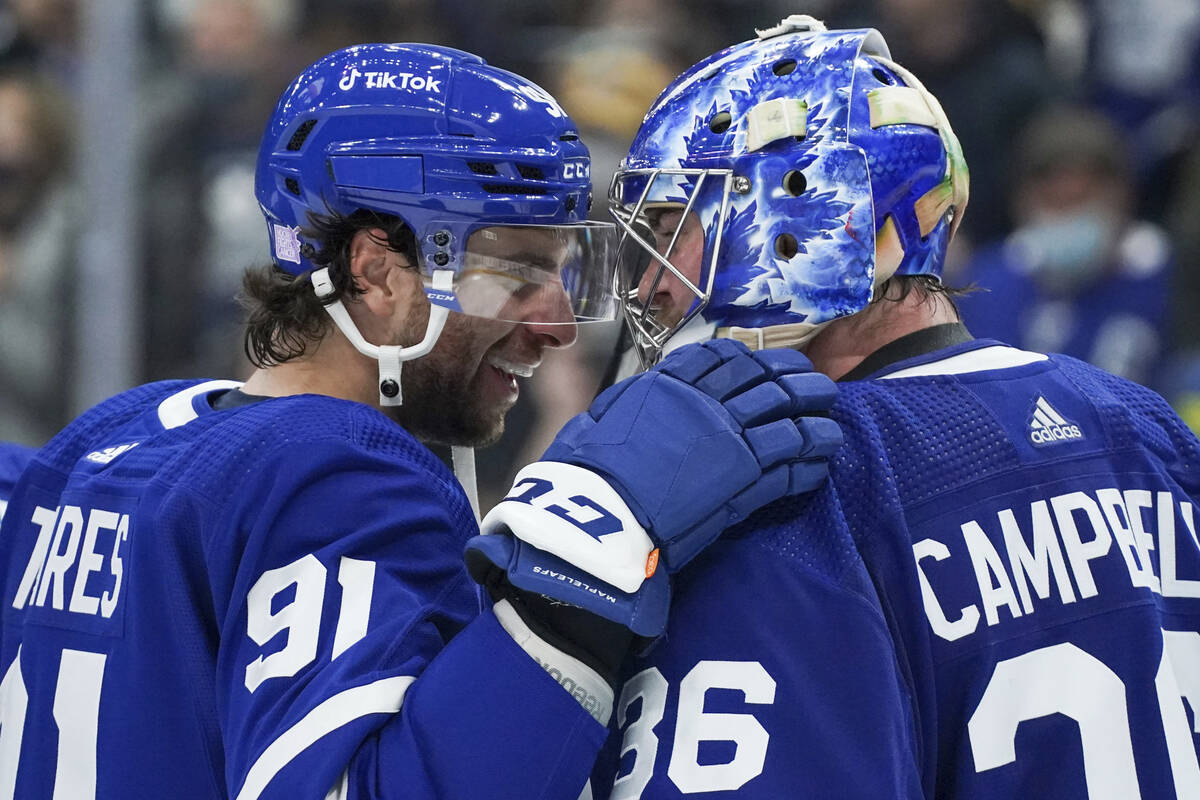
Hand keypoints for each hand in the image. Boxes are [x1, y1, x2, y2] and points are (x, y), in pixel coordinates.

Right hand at [465, 339, 840, 635]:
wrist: (596, 516)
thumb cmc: (586, 470)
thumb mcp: (602, 419)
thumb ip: (633, 405)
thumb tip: (641, 400)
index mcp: (670, 385)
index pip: (723, 359)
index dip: (753, 360)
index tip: (767, 363)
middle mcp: (706, 404)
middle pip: (767, 381)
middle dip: (796, 381)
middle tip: (816, 385)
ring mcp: (731, 440)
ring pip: (789, 419)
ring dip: (816, 420)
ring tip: (831, 423)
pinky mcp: (747, 481)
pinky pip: (790, 465)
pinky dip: (810, 462)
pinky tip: (822, 462)